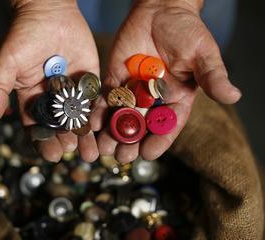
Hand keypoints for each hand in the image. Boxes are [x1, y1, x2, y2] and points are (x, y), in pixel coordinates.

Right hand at [0, 0, 99, 161]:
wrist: (50, 13)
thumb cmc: (25, 36)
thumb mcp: (7, 63)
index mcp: (34, 98)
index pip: (38, 126)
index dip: (44, 141)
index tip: (51, 155)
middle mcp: (55, 99)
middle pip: (61, 126)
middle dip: (67, 140)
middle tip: (72, 151)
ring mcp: (73, 91)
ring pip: (80, 118)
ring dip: (86, 135)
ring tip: (91, 151)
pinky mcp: (90, 81)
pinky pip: (96, 100)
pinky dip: (99, 115)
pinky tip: (103, 128)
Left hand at [96, 0, 240, 161]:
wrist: (161, 11)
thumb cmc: (186, 31)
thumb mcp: (203, 54)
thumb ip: (213, 76)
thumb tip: (233, 96)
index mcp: (176, 99)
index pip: (168, 125)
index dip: (159, 141)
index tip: (148, 154)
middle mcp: (153, 100)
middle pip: (141, 126)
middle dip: (131, 142)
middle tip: (121, 157)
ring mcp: (133, 90)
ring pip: (121, 117)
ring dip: (111, 133)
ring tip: (102, 147)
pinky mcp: (116, 79)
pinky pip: (107, 98)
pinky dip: (99, 110)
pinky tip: (92, 123)